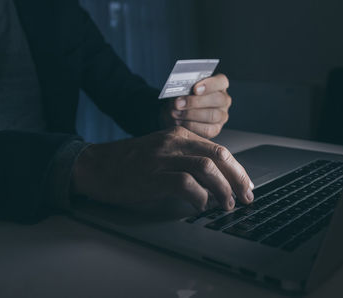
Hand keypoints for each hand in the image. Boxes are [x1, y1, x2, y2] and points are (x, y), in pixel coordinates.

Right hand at [71, 126, 253, 210]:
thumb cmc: (129, 163)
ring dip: (222, 189)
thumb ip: (185, 159)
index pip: (219, 150)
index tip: (246, 186)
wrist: (96, 165)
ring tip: (226, 205)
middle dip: (238, 179)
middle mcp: (174, 142)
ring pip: (206, 168)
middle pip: (219, 156)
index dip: (237, 170)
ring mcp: (163, 157)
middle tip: (246, 197)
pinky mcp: (152, 175)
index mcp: (179, 135)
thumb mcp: (161, 152)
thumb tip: (214, 182)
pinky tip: (200, 206)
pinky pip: (185, 184)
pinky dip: (199, 197)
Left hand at [162, 74, 231, 138]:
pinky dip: (191, 126)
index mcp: (219, 85)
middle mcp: (223, 100)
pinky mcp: (216, 129)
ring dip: (191, 115)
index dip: (209, 85)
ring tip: (176, 113)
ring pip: (213, 115)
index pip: (221, 81)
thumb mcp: (182, 90)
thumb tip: (179, 94)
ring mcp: (222, 116)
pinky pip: (207, 130)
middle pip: (217, 99)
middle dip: (195, 102)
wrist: (176, 114)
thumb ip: (184, 89)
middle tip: (178, 103)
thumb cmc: (182, 98)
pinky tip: (180, 122)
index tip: (195, 89)